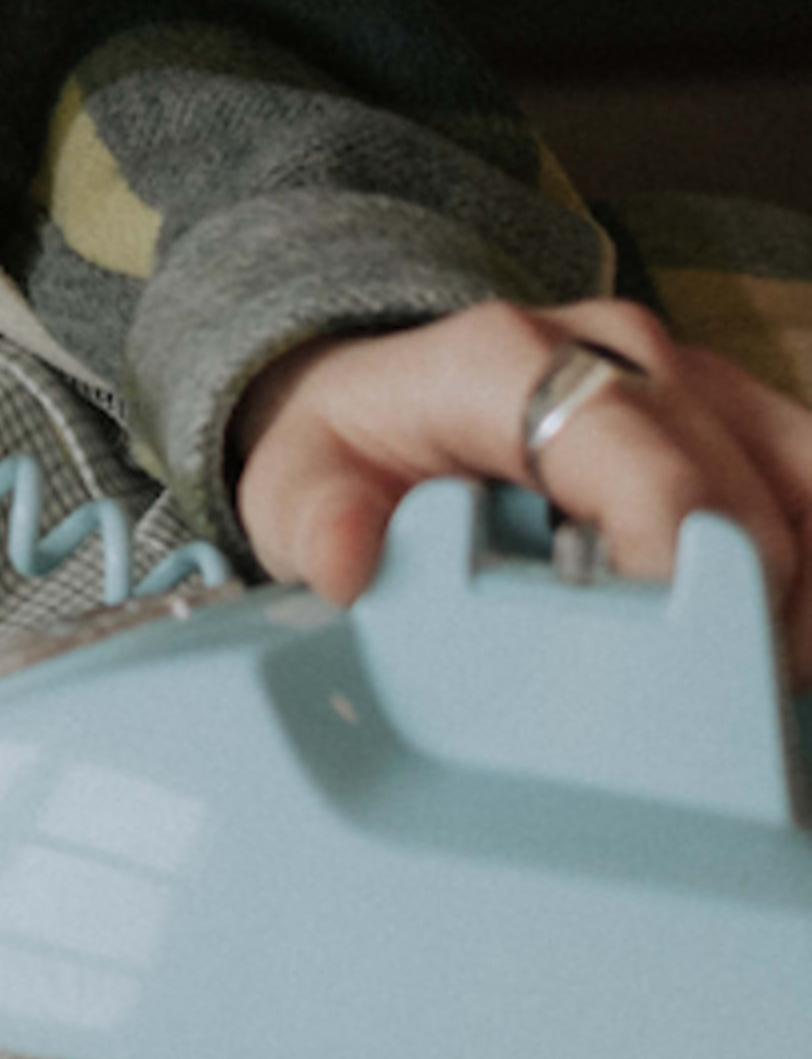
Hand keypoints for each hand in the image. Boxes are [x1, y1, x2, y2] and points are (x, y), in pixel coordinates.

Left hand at [231, 294, 811, 680]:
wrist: (383, 393)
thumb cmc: (352, 452)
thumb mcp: (297, 486)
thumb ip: (315, 523)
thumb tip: (350, 560)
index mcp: (508, 359)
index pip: (638, 460)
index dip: (676, 560)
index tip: (675, 661)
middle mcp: (620, 349)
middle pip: (742, 494)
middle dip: (741, 614)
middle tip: (704, 710)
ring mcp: (692, 373)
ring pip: (806, 487)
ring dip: (796, 599)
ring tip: (753, 689)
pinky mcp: (740, 411)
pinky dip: (810, 577)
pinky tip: (782, 650)